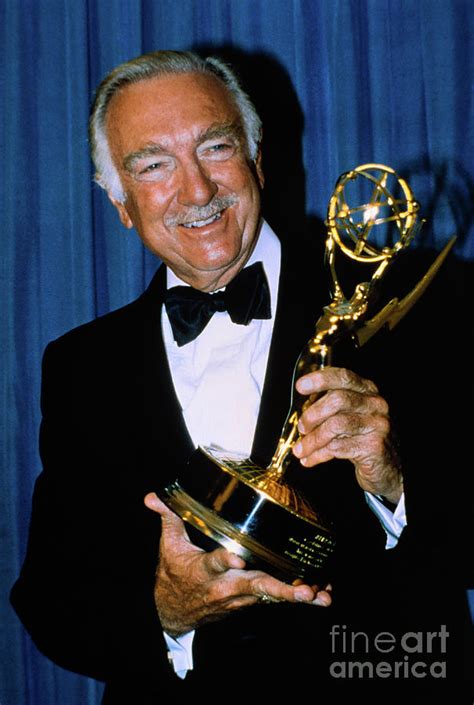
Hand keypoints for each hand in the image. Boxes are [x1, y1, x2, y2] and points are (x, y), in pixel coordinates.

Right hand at [144, 493, 331, 636]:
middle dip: (281, 590)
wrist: (173, 615)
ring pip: (271, 597)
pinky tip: (322, 596)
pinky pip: (276, 600)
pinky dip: (298, 599)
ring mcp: (240, 598)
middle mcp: (226, 587)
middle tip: (305, 591)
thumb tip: (153, 496)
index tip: (238, 559)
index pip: (216, 563)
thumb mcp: (168, 547)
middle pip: (256, 587)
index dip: (226, 561)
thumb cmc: (173, 578)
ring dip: (297, 597)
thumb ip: (168, 517)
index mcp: (205, 570)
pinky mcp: (250, 602)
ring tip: (321, 596)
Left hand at [293, 367, 402, 503]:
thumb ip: (330, 408)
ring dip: (313, 439)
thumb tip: (302, 408)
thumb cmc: (362, 438)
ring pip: (336, 425)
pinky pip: (338, 447)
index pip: (343, 377)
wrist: (389, 468)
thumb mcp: (349, 416)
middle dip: (313, 414)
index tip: (301, 386)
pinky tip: (311, 459)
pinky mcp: (374, 446)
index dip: (320, 379)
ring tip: (300, 450)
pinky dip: (319, 454)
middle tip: (301, 428)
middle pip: (338, 399)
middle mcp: (375, 404)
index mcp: (367, 391)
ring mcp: (378, 424)